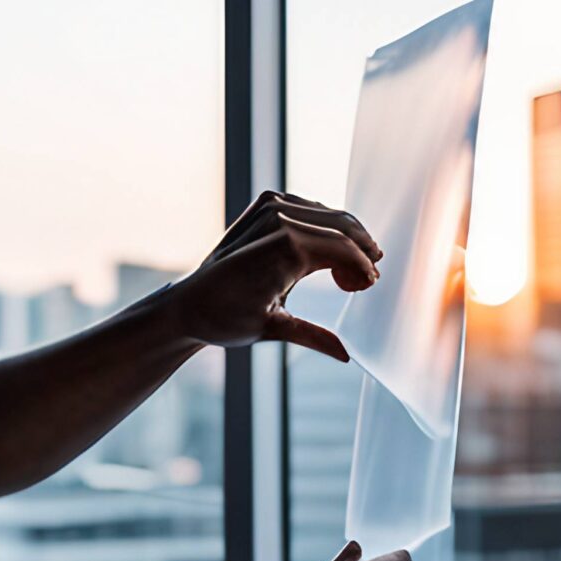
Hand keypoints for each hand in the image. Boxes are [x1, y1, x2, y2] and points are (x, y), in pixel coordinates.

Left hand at [166, 191, 382, 361]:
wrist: (189, 304)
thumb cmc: (225, 318)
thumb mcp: (273, 328)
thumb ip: (314, 336)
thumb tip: (347, 355)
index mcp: (285, 247)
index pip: (343, 248)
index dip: (363, 265)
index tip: (371, 284)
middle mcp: (278, 219)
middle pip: (341, 226)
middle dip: (361, 249)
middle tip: (370, 275)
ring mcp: (269, 207)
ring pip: (327, 214)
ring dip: (346, 236)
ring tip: (355, 266)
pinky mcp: (263, 204)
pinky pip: (309, 209)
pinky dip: (325, 225)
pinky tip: (331, 249)